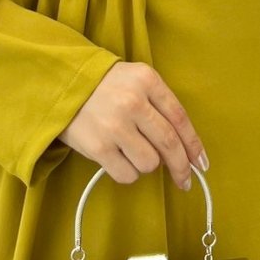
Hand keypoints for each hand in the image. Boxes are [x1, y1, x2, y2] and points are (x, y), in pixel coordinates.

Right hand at [58, 60, 208, 190]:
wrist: (60, 85)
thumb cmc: (103, 85)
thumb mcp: (135, 79)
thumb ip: (159, 104)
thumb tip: (183, 147)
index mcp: (147, 80)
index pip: (180, 118)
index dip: (193, 144)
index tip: (200, 162)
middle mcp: (133, 101)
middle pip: (169, 144)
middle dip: (181, 167)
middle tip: (185, 180)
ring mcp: (115, 125)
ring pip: (150, 163)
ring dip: (147, 164)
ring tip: (132, 152)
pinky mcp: (98, 147)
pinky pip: (127, 174)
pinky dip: (128, 173)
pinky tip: (118, 159)